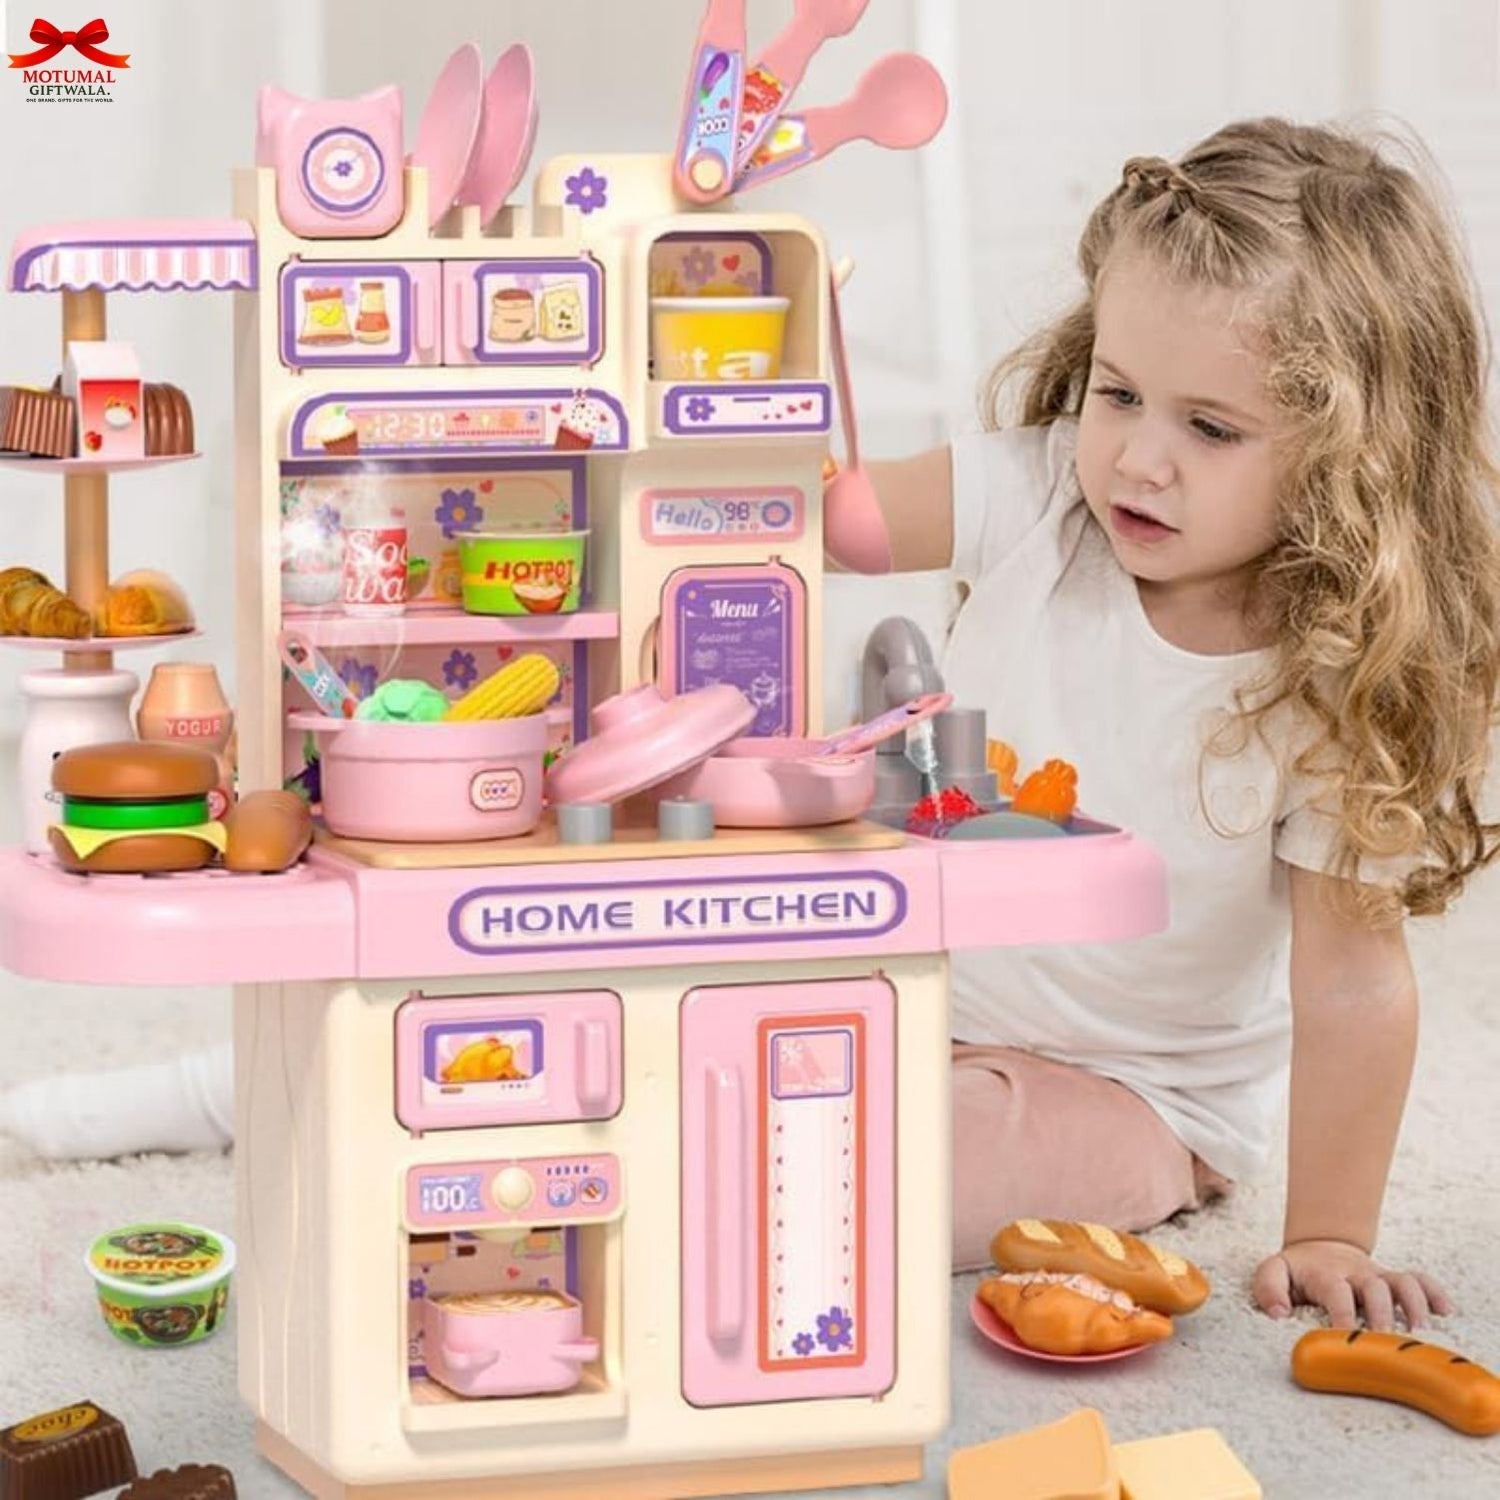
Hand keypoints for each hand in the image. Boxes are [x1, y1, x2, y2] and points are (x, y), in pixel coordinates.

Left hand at [1253, 1239, 1452, 1330]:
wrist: (1320, 1247)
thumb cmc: (1297, 1270)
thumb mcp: (1273, 1271)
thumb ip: (1268, 1287)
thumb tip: (1278, 1314)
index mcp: (1326, 1274)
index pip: (1336, 1292)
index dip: (1343, 1314)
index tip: (1348, 1337)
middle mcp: (1356, 1274)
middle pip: (1375, 1287)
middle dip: (1382, 1314)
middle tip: (1386, 1341)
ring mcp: (1378, 1276)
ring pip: (1402, 1281)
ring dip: (1413, 1303)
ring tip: (1418, 1330)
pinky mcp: (1395, 1280)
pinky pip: (1420, 1279)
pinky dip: (1434, 1292)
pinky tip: (1444, 1311)